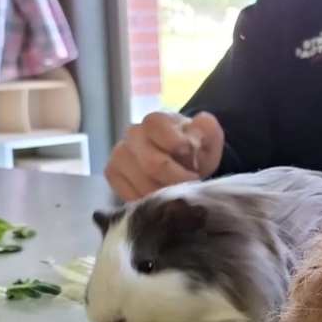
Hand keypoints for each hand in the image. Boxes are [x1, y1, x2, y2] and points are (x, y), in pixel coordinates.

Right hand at [104, 110, 224, 201]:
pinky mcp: (112, 172)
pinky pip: (127, 193)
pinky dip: (147, 200)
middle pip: (150, 162)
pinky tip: (159, 198)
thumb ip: (208, 130)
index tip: (190, 158)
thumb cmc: (194, 152)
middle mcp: (133, 133)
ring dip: (163, 193)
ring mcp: (119, 153)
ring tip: (176, 193)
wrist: (180, 165)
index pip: (155, 125)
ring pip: (140, 181)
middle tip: (189, 186)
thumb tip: (201, 122)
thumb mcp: (209, 141)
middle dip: (175, 179)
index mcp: (157, 120)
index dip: (174, 143)